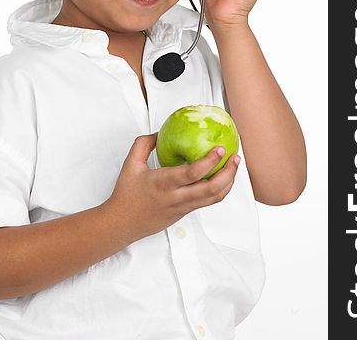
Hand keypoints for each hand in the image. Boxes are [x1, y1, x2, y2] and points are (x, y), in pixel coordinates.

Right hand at [105, 133, 240, 241]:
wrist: (122, 223)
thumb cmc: (126, 194)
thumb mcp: (130, 164)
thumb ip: (143, 144)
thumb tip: (159, 133)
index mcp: (163, 183)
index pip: (192, 174)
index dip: (210, 161)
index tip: (220, 149)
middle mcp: (176, 197)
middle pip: (211, 189)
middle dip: (228, 173)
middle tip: (235, 157)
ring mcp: (183, 207)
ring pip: (214, 198)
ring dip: (228, 182)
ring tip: (233, 166)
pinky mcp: (185, 213)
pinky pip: (207, 202)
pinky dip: (219, 190)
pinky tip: (222, 178)